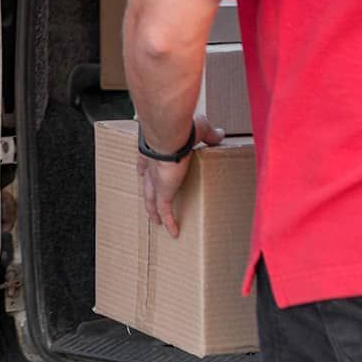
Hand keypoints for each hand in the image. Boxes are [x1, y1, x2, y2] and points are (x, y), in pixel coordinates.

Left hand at [136, 115, 224, 237]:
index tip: (141, 169)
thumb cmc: (182, 128)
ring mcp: (156, 180)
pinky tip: (174, 233)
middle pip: (145, 181)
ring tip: (156, 220)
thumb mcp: (199, 128)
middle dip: (147, 190)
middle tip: (148, 199)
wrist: (170, 135)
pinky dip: (170, 222)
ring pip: (151, 199)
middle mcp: (152, 164)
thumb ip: (208, 133)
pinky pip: (165, 211)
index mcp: (156, 148)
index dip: (144, 165)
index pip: (146, 158)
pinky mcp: (163, 192)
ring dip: (153, 210)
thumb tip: (220, 133)